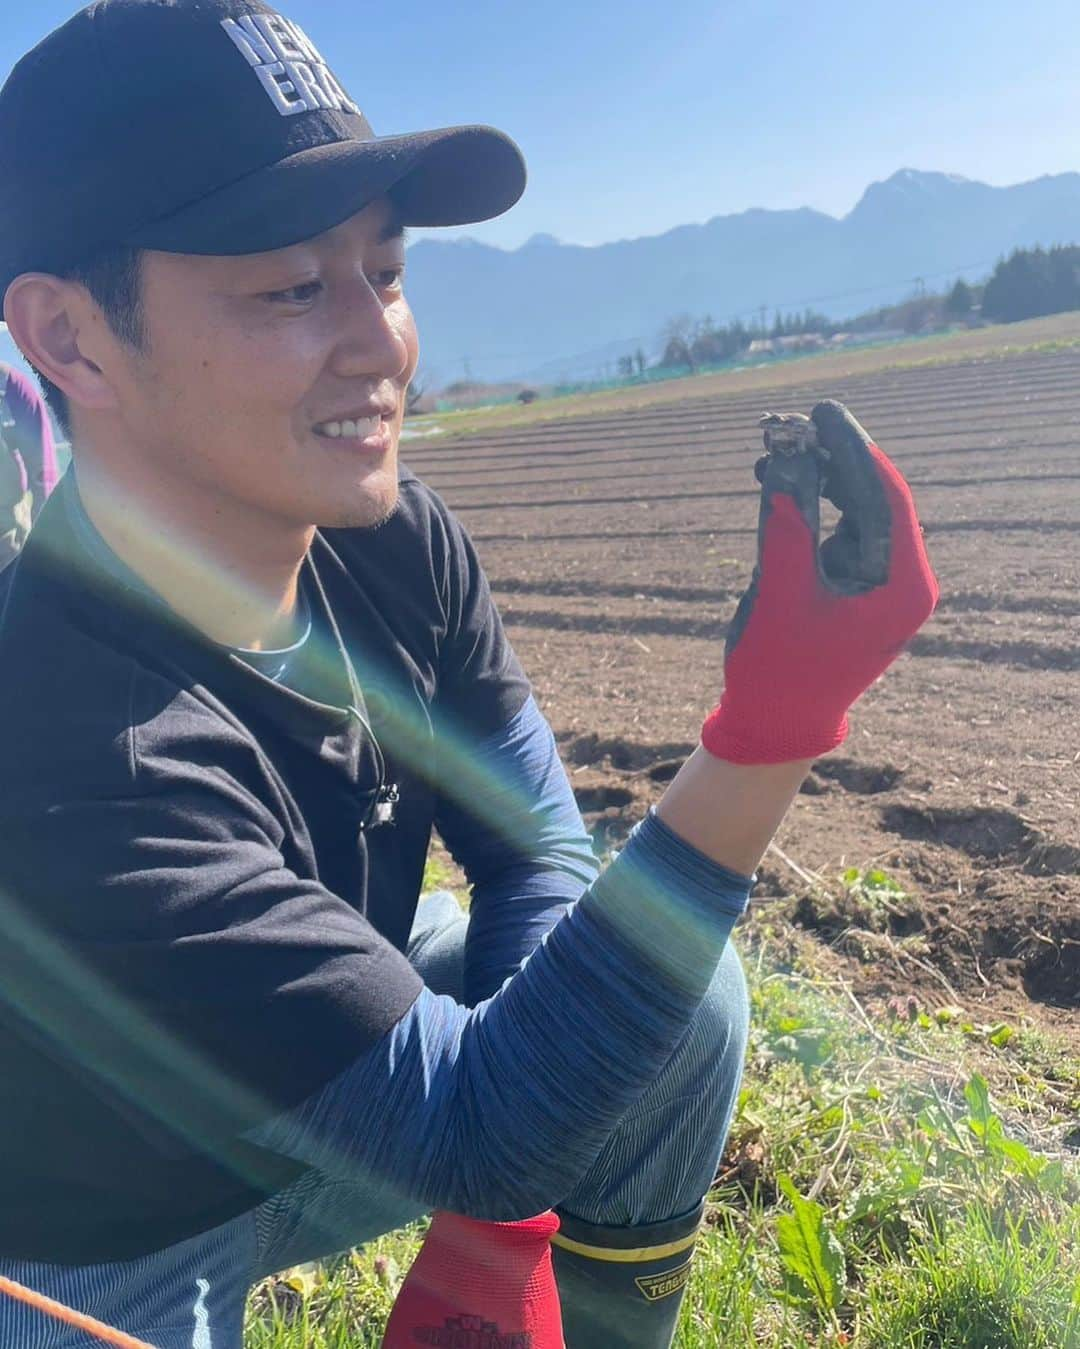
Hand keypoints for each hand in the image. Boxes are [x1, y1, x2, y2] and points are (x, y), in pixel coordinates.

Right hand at [701, 400, 937, 763]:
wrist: (775, 722)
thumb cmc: (779, 668)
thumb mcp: (779, 595)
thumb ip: (784, 527)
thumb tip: (786, 461)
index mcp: (902, 588)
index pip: (887, 499)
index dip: (854, 449)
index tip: (823, 412)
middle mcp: (902, 581)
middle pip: (874, 499)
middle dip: (833, 459)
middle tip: (796, 421)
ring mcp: (881, 583)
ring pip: (855, 510)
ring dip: (817, 479)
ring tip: (775, 448)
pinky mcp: (856, 585)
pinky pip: (839, 531)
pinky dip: (811, 506)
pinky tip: (781, 480)